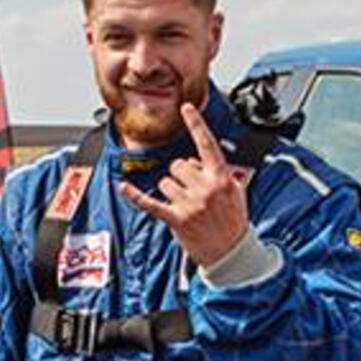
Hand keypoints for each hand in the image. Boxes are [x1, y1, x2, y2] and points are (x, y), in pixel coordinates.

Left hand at [119, 103, 248, 266]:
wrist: (232, 252)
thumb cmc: (233, 222)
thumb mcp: (236, 191)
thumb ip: (217, 173)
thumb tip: (196, 161)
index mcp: (221, 178)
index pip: (207, 145)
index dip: (196, 124)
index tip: (186, 107)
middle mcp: (205, 188)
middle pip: (178, 165)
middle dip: (182, 175)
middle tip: (192, 191)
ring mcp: (190, 204)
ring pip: (165, 182)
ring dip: (171, 191)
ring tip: (185, 205)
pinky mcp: (176, 219)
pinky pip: (150, 203)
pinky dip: (135, 195)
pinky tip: (124, 187)